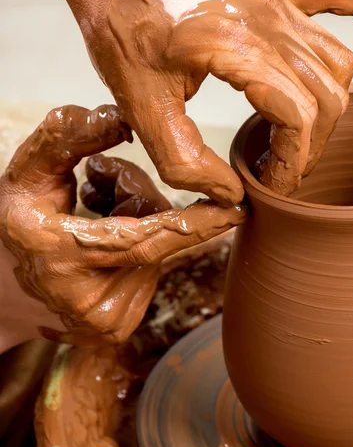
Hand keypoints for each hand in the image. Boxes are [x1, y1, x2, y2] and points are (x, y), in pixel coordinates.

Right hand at [0, 104, 244, 350]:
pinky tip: (104, 240)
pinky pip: (150, 271)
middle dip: (138, 199)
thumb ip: (66, 138)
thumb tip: (120, 118)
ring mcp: (106, 322)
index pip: (144, 239)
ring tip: (93, 211)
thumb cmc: (17, 224)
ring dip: (136, 222)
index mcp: (59, 257)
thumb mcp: (28, 173)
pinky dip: (137, 249)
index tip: (236, 211)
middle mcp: (87, 302)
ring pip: (157, 252)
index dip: (193, 223)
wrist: (1, 290)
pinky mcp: (119, 328)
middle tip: (100, 183)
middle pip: (154, 236)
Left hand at [24, 0, 352, 197]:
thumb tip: (231, 194)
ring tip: (301, 136)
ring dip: (330, 105)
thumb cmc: (117, 22)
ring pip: (337, 58)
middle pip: (327, 95)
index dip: (292, 163)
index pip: (299, 116)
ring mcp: (273, 0)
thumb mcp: (137, 103)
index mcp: (233, 45)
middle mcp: (266, 18)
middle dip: (312, 146)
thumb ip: (184, 159)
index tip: (271, 187)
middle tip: (281, 172)